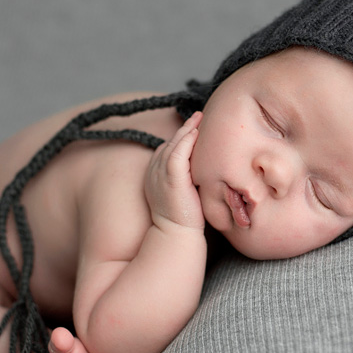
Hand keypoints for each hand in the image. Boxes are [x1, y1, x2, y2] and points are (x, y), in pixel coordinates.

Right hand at [145, 111, 204, 231]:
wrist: (177, 235)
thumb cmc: (183, 220)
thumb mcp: (181, 195)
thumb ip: (185, 181)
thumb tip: (198, 173)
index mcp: (154, 176)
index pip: (166, 151)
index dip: (179, 140)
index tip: (193, 130)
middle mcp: (153, 172)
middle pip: (169, 144)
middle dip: (183, 130)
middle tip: (197, 117)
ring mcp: (160, 174)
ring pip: (173, 145)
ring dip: (186, 130)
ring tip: (198, 118)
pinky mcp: (171, 178)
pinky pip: (177, 153)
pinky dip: (186, 141)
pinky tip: (196, 132)